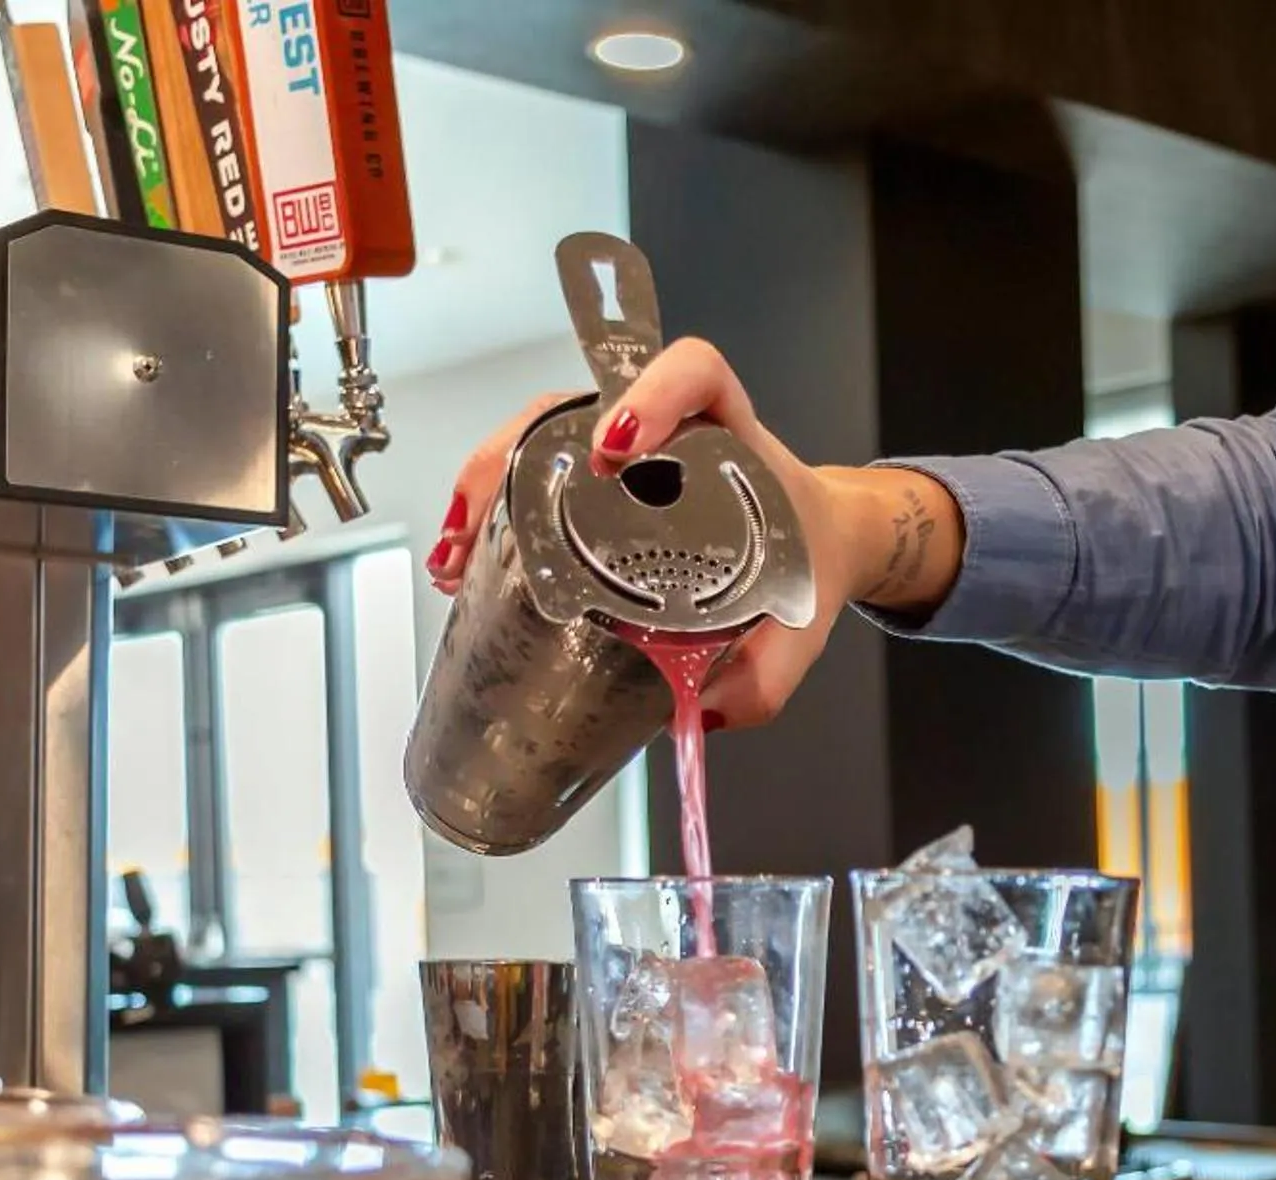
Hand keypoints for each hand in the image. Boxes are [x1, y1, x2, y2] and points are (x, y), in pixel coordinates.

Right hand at [426, 340, 961, 728]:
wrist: (817, 546)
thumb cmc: (806, 562)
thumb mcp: (798, 623)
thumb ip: (764, 673)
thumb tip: (698, 712)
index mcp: (732, 438)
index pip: (694, 372)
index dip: (652, 391)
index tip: (619, 443)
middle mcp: (669, 430)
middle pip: (579, 403)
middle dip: (518, 453)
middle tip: (487, 518)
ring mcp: (626, 451)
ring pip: (541, 436)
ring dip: (486, 485)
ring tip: (458, 555)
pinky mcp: (595, 483)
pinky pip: (535, 473)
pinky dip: (491, 510)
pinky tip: (466, 560)